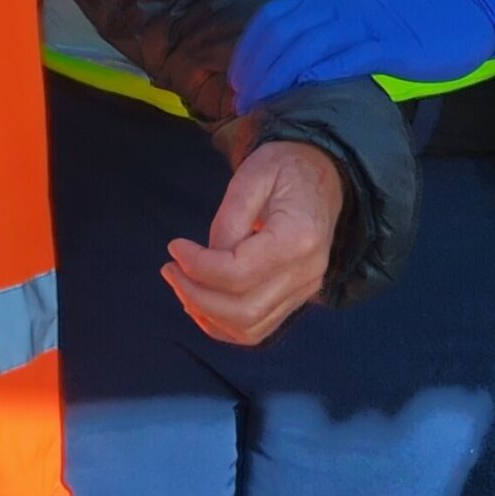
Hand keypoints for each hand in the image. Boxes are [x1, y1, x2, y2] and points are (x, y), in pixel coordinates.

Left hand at [162, 141, 346, 345]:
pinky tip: (199, 301)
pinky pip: (258, 328)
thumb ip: (228, 220)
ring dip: (206, 314)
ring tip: (180, 283)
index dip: (199, 266)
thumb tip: (205, 261)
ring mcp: (305, 290)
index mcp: (298, 238)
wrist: (324, 174)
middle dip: (196, 295)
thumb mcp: (253, 176)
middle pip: (244, 311)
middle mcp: (307, 273)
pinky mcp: (297, 297)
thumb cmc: (286, 167)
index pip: (240, 273)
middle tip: (170, 269)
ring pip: (250, 328)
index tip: (174, 247)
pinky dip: (223, 323)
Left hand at [229, 0, 494, 110]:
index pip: (271, 18)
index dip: (249, 51)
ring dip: (279, 78)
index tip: (237, 81)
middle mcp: (337, 4)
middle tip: (244, 102)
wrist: (462, 4)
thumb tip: (293, 61)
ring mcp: (362, 22)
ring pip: (306, 45)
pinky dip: (320, 74)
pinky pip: (346, 57)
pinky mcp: (388, 44)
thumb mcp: (357, 13)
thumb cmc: (409, 17)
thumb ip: (327, 30)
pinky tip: (304, 92)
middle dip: (256, 70)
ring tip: (265, 105)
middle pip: (280, 34)